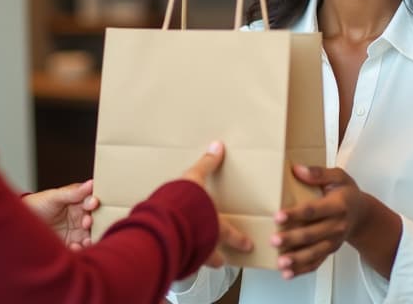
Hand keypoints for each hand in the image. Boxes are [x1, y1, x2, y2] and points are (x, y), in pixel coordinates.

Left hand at [22, 180, 99, 250]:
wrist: (20, 225)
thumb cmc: (36, 205)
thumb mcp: (54, 196)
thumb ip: (73, 192)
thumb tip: (91, 183)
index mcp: (77, 202)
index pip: (91, 202)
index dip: (93, 203)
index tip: (92, 204)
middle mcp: (78, 217)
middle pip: (94, 220)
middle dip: (93, 222)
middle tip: (87, 222)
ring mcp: (74, 231)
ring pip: (89, 235)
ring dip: (90, 238)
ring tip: (86, 240)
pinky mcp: (69, 244)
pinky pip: (79, 248)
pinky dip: (79, 249)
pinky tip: (74, 247)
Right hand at [181, 141, 253, 266]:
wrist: (164, 224)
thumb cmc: (184, 205)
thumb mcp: (196, 179)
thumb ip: (207, 165)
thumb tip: (218, 147)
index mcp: (214, 227)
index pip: (232, 236)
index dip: (240, 241)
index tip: (248, 246)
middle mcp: (204, 244)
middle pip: (214, 257)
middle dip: (217, 259)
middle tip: (220, 261)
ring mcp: (188, 255)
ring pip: (196, 263)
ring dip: (196, 263)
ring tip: (193, 264)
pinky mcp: (170, 260)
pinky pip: (175, 265)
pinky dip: (175, 265)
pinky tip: (170, 264)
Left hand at [271, 165, 366, 278]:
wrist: (362, 214)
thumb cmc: (346, 192)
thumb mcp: (338, 176)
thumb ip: (319, 173)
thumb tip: (297, 169)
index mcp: (338, 205)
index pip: (314, 210)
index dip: (296, 214)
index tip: (278, 216)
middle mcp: (337, 225)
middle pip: (312, 234)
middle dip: (293, 239)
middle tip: (274, 240)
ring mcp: (334, 241)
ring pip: (314, 252)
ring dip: (297, 259)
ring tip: (281, 262)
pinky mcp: (329, 251)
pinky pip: (316, 262)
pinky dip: (302, 270)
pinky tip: (287, 274)